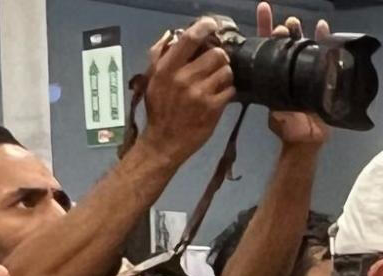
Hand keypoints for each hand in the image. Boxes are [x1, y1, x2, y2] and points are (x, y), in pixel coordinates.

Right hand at [140, 17, 235, 164]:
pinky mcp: (213, 109)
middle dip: (219, 57)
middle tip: (216, 64)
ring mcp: (200, 93)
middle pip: (216, 54)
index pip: (190, 39)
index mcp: (167, 68)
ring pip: (226, 71)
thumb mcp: (152, 79)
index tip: (211, 26)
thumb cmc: (159, 108)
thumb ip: (160, 55)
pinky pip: (230, 90)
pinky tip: (219, 95)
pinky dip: (228, 91)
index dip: (205, 28)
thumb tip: (172, 36)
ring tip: (217, 81)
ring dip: (225, 74)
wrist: (164, 142)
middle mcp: (184, 78)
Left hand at [258, 5, 330, 147]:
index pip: (266, 47)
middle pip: (284, 43)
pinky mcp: (320, 76)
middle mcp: (287, 69)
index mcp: (272, 75)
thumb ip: (276, 110)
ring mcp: (303, 71)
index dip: (264, 28)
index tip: (264, 10)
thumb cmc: (288, 130)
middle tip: (285, 26)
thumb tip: (275, 104)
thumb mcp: (277, 118)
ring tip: (296, 23)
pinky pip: (323, 55)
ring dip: (300, 31)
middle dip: (283, 30)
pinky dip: (324, 40)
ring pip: (301, 45)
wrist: (307, 141)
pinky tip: (323, 27)